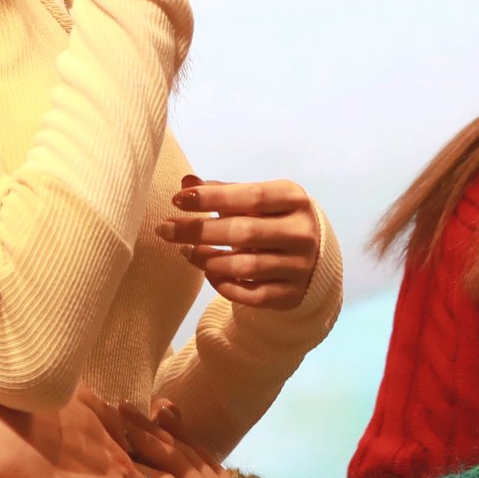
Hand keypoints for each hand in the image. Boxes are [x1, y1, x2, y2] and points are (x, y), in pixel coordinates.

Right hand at [125, 413, 256, 477]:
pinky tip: (177, 420)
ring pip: (191, 452)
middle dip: (149, 436)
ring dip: (166, 429)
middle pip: (178, 461)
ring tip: (146, 407)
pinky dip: (188, 435)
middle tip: (122, 413)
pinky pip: (206, 454)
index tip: (114, 454)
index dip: (142, 472)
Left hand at [156, 175, 320, 309]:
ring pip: (245, 267)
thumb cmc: (274, 220)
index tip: (178, 200)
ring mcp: (299, 266)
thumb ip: (222, 191)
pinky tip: (208, 273)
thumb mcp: (256, 200)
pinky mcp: (291, 295)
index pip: (251, 197)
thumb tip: (186, 182)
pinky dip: (224, 285)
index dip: (212, 198)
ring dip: (207, 260)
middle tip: (164, 230)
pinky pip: (250, 295)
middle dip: (198, 231)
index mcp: (294, 199)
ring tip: (186, 251)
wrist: (314, 256)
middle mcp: (301, 233)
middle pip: (244, 233)